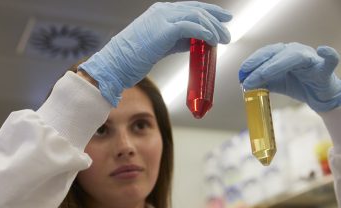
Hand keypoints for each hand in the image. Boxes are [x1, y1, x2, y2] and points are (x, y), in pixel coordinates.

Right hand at [79, 1, 231, 105]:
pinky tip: (212, 40)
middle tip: (227, 27)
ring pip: (196, 17)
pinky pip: (191, 27)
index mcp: (160, 12)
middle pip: (196, 9)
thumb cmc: (133, 58)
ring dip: (213, 27)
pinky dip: (204, 32)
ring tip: (223, 38)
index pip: (190, 8)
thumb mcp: (159, 45)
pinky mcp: (164, 29)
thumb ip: (177, 41)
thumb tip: (195, 42)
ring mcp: (162, 17)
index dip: (208, 13)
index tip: (221, 20)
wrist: (115, 64)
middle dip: (215, 17)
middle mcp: (162, 11)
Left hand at [239, 42, 340, 111]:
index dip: (252, 61)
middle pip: (276, 53)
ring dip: (276, 66)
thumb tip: (244, 83)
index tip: (241, 72)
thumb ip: (261, 82)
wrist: (318, 96)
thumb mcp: (275, 83)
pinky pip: (329, 60)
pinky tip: (322, 50)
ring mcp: (311, 58)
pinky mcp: (324, 69)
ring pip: (294, 57)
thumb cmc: (297, 85)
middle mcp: (296, 51)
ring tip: (263, 75)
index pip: (266, 53)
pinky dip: (328, 55)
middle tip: (246, 79)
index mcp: (283, 53)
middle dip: (259, 66)